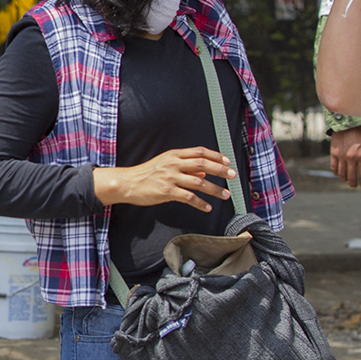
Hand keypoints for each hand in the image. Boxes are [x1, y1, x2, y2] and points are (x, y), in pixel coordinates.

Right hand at [94, 147, 235, 210]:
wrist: (128, 183)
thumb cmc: (146, 174)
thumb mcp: (165, 165)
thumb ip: (185, 167)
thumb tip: (204, 173)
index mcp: (174, 155)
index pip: (199, 152)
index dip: (215, 156)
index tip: (227, 161)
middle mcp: (174, 164)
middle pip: (203, 165)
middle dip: (220, 170)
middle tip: (232, 175)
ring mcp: (170, 178)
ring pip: (199, 182)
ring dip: (215, 189)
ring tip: (225, 195)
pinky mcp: (167, 192)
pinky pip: (189, 197)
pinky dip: (200, 203)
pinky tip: (207, 207)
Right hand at [330, 127, 360, 188]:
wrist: (348, 124)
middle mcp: (352, 158)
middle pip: (352, 176)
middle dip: (354, 183)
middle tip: (354, 186)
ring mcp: (342, 156)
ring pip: (342, 174)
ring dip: (345, 179)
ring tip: (347, 180)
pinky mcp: (334, 154)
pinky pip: (334, 167)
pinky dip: (336, 173)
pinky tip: (339, 174)